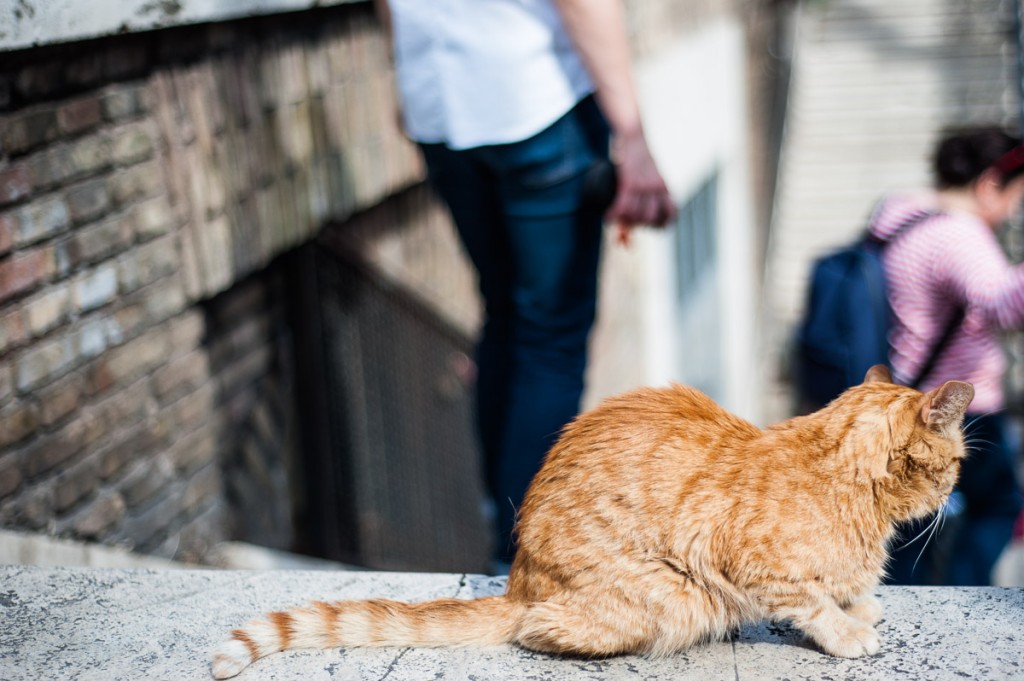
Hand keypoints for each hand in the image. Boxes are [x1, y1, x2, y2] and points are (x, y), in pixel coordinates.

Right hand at [607, 129, 675, 244]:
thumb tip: (641, 202)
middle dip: (638, 225)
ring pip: (636, 214)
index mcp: (664, 186)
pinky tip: (607, 215)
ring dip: (624, 220)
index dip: (662, 224)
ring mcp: (643, 185)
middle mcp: (656, 187)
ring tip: (616, 218)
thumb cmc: (639, 154)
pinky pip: (623, 205)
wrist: (634, 136)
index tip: (651, 227)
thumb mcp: (652, 171)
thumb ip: (651, 186)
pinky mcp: (629, 181)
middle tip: (627, 223)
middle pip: (650, 218)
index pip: (670, 212)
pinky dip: (614, 213)